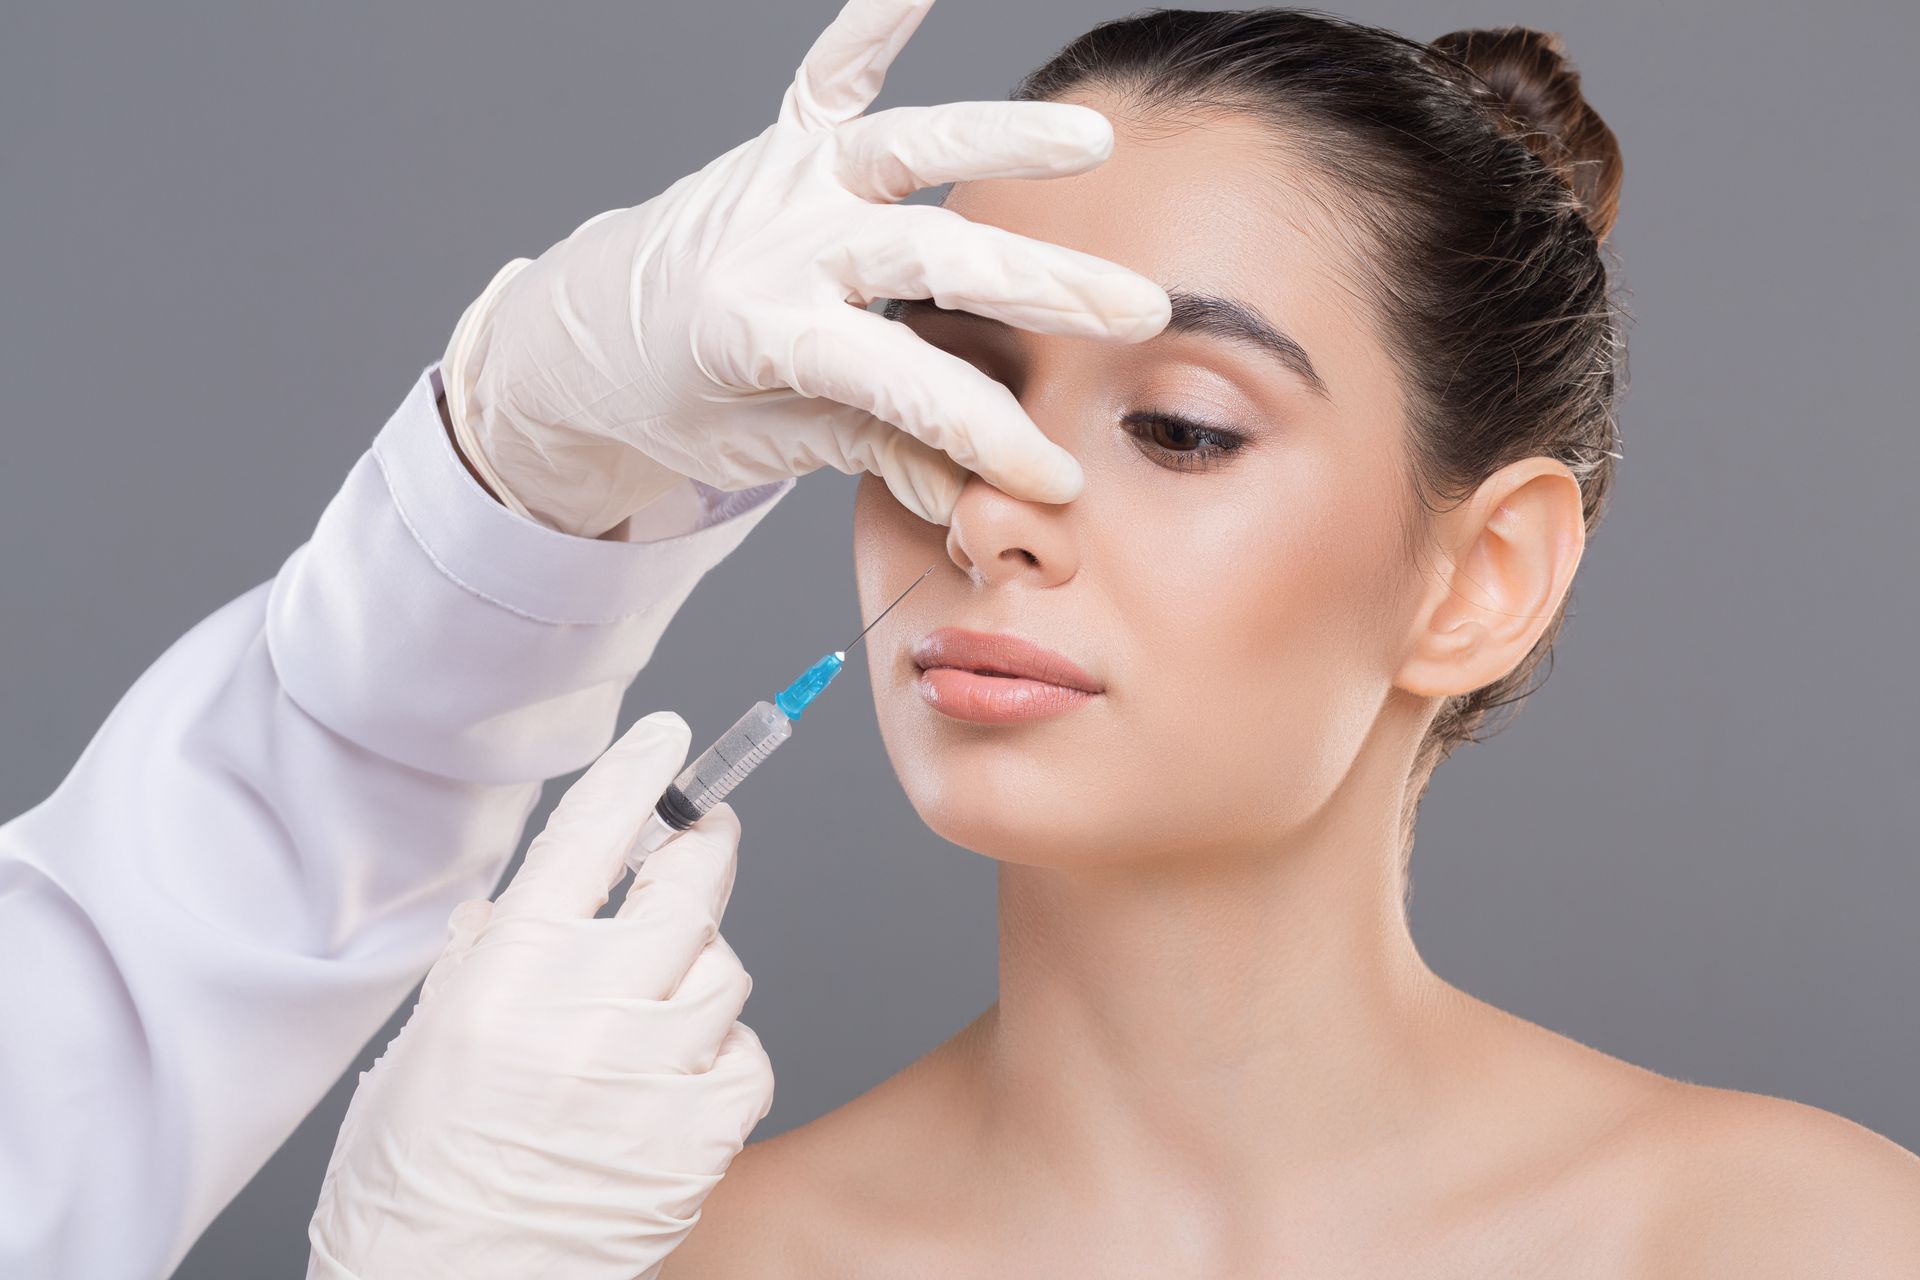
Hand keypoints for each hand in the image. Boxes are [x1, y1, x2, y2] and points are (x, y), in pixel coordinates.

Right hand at [306, 712, 771, 1279]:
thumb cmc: (414, 1184)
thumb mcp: (425, 1046)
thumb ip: (488, 958)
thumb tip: (535, 892)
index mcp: (509, 974)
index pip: (590, 837)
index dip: (639, 775)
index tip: (668, 740)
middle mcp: (589, 1009)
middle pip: (692, 884)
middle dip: (703, 848)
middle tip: (702, 839)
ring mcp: (654, 1071)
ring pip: (727, 968)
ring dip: (698, 973)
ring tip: (648, 1015)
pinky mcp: (701, 1134)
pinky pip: (746, 1053)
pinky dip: (721, 1053)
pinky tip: (673, 1079)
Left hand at [440, 0, 1169, 537]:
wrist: (582, 342)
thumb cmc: (683, 403)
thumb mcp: (771, 446)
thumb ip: (878, 457)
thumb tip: (981, 505)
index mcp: (764, 334)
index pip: (903, 385)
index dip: (984, 432)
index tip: (1058, 475)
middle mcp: (778, 241)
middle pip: (927, 258)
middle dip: (1039, 287)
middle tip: (1136, 311)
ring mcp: (783, 179)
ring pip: (900, 147)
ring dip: (998, 142)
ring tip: (1089, 140)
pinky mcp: (782, 141)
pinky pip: (835, 70)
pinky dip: (880, 18)